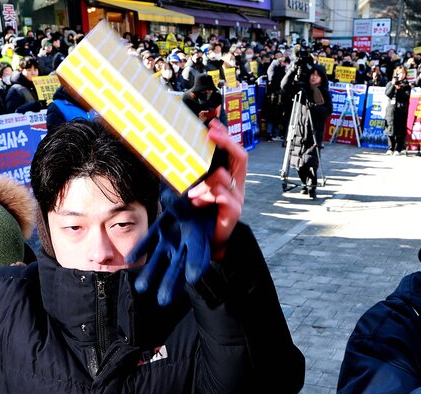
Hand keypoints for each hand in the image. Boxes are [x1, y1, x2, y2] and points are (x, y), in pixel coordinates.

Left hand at [129, 187, 214, 306]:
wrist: (197, 189)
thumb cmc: (202, 193)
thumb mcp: (199, 197)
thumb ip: (183, 201)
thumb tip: (169, 198)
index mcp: (201, 234)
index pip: (199, 251)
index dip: (197, 263)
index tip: (193, 277)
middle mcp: (185, 240)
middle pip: (178, 265)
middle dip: (171, 282)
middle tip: (163, 300)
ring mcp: (172, 237)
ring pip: (161, 258)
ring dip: (151, 273)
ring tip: (140, 288)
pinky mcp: (161, 230)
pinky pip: (149, 241)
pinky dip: (139, 249)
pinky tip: (129, 259)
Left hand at [186, 119, 245, 258]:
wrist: (209, 242)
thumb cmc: (203, 215)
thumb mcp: (198, 190)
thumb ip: (197, 176)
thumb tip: (179, 156)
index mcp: (231, 178)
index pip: (235, 152)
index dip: (226, 137)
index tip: (213, 124)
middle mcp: (238, 186)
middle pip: (241, 157)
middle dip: (226, 142)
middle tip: (211, 133)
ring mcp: (238, 198)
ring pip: (225, 177)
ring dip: (206, 182)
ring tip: (192, 195)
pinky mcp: (234, 211)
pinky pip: (222, 195)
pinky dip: (208, 196)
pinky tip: (197, 203)